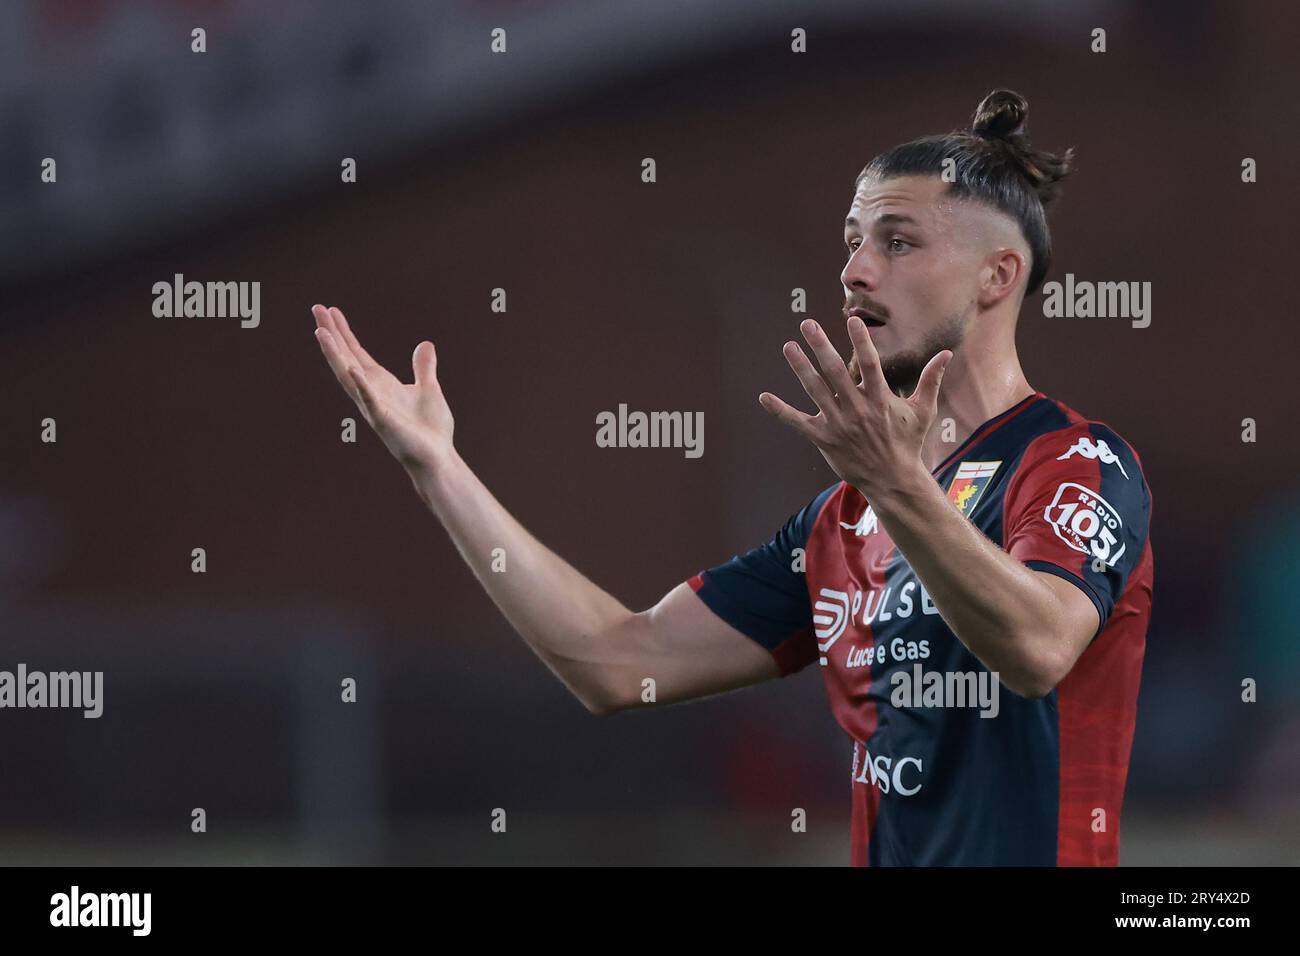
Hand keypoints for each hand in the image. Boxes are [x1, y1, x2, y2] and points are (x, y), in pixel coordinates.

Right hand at [312, 305, 454, 473]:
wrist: (438, 457)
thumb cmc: (430, 429)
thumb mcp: (429, 389)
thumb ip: (424, 368)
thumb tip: (425, 344)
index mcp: (381, 384)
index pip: (356, 353)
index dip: (344, 332)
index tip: (330, 311)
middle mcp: (371, 393)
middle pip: (346, 358)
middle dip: (332, 334)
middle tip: (316, 309)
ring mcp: (374, 407)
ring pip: (348, 376)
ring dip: (335, 354)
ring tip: (321, 332)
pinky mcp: (384, 421)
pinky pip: (369, 400)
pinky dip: (361, 385)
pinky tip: (351, 368)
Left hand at [758, 317, 950, 500]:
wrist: (892, 480)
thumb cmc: (908, 443)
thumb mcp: (923, 411)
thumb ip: (931, 380)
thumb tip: (947, 354)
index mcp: (880, 400)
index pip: (870, 364)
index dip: (860, 342)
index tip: (851, 319)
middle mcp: (857, 409)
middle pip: (835, 372)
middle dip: (820, 346)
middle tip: (807, 324)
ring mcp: (838, 424)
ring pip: (815, 391)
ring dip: (800, 368)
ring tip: (788, 346)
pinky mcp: (823, 439)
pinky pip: (798, 423)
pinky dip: (780, 411)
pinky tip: (763, 397)